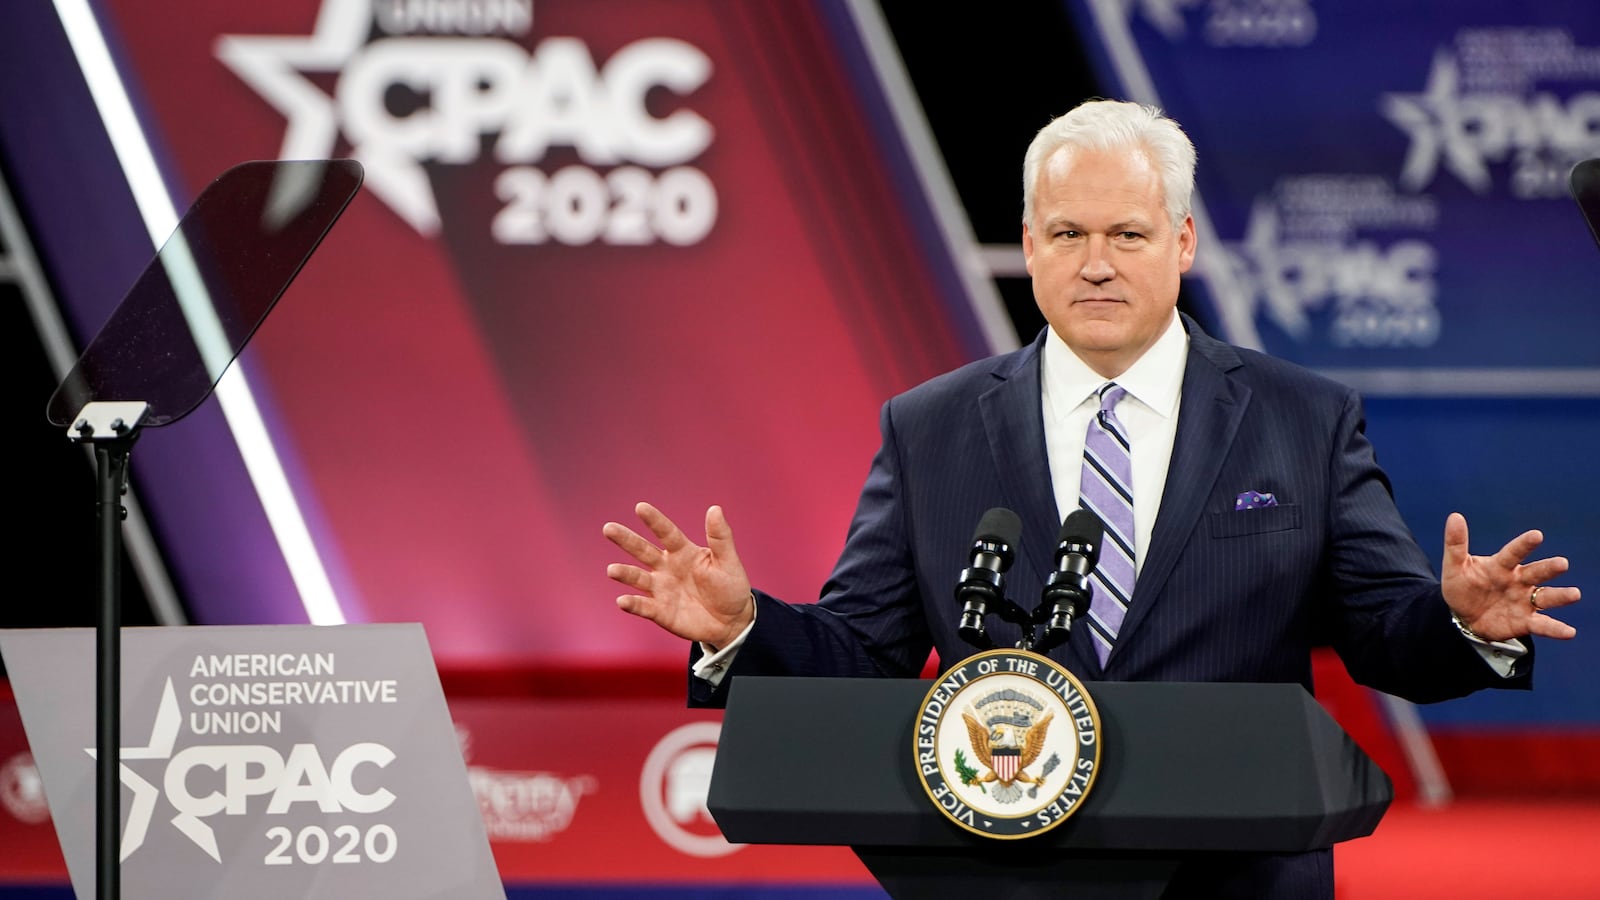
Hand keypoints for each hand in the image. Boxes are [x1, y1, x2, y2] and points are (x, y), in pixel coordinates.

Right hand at [603, 502, 754, 647]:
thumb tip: (715, 509)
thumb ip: (720, 537)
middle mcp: (667, 567)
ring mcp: (661, 589)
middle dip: (626, 540)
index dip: (654, 521)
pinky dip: (633, 604)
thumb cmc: (730, 587)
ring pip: (638, 578)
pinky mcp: (660, 611)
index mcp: (683, 552)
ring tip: (612, 570)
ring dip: (625, 574)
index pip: (667, 533)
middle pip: (643, 551)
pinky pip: (643, 606)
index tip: (640, 507)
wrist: (731, 621)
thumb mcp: (728, 561)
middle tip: (609, 528)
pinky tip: (623, 601)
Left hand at [1441, 512, 1579, 641]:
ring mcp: (1524, 601)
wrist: (1463, 617)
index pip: (1514, 553)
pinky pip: (1543, 625)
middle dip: (1549, 568)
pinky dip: (1555, 629)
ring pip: (1546, 597)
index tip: (1537, 535)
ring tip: (1574, 594)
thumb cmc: (1462, 587)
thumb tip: (1455, 516)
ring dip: (1560, 596)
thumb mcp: (1454, 567)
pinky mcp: (1526, 621)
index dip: (1524, 544)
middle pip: (1536, 573)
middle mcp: (1519, 581)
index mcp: (1501, 566)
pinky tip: (1569, 632)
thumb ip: (1455, 544)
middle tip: (1562, 564)